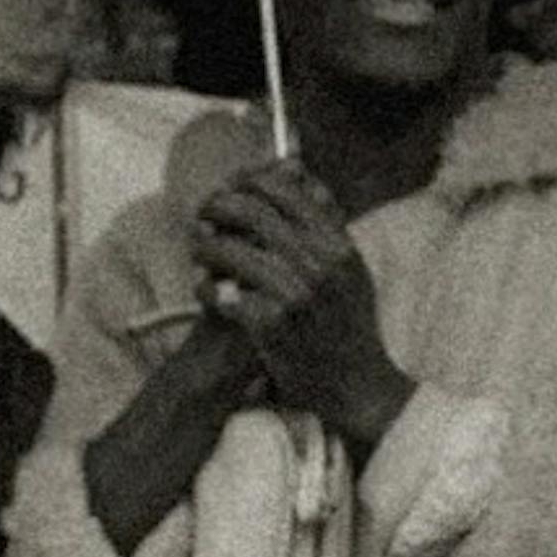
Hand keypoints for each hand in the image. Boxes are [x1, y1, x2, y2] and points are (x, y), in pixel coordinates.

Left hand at [191, 157, 412, 446]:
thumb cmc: (348, 326)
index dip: (246, 182)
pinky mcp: (270, 324)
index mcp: (337, 243)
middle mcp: (318, 263)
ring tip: (200, 256)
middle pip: (249, 211)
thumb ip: (325, 221)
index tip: (229, 188)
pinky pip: (221, 293)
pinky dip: (208, 289)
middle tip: (203, 217)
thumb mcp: (350, 268)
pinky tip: (209, 293)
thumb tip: (295, 171)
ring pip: (227, 249)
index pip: (284, 189)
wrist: (356, 384)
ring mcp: (294, 292)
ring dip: (204, 249)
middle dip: (216, 208)